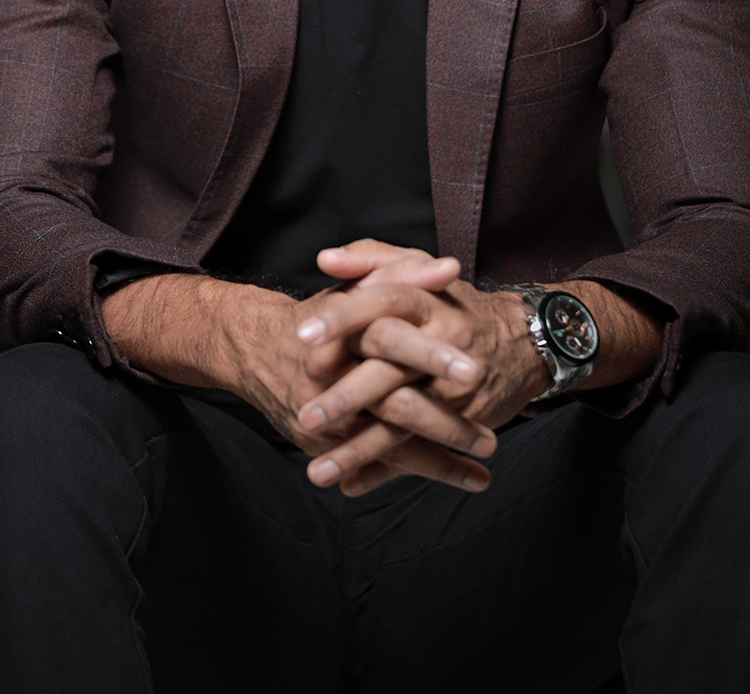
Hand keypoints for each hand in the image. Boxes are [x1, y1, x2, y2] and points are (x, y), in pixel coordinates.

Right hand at [100, 269, 496, 493]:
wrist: (259, 348)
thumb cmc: (328, 314)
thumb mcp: (364, 285)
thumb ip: (406, 271)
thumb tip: (450, 267)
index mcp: (347, 329)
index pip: (390, 338)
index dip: (431, 357)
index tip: (474, 372)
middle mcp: (333, 372)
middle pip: (390, 401)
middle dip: (442, 423)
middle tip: (490, 440)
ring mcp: (327, 413)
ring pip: (387, 442)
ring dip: (439, 458)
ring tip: (483, 469)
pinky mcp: (324, 441)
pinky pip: (373, 463)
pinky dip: (414, 472)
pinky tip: (459, 481)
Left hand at [295, 242, 665, 496]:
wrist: (523, 340)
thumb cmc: (452, 303)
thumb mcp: (417, 269)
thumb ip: (369, 259)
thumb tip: (324, 260)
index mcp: (424, 300)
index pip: (380, 302)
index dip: (343, 317)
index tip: (303, 334)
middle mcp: (439, 342)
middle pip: (388, 370)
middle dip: (346, 397)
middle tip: (305, 416)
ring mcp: (450, 387)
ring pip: (400, 421)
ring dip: (359, 448)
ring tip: (318, 471)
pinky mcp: (460, 420)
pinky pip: (420, 449)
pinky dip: (385, 469)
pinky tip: (350, 485)